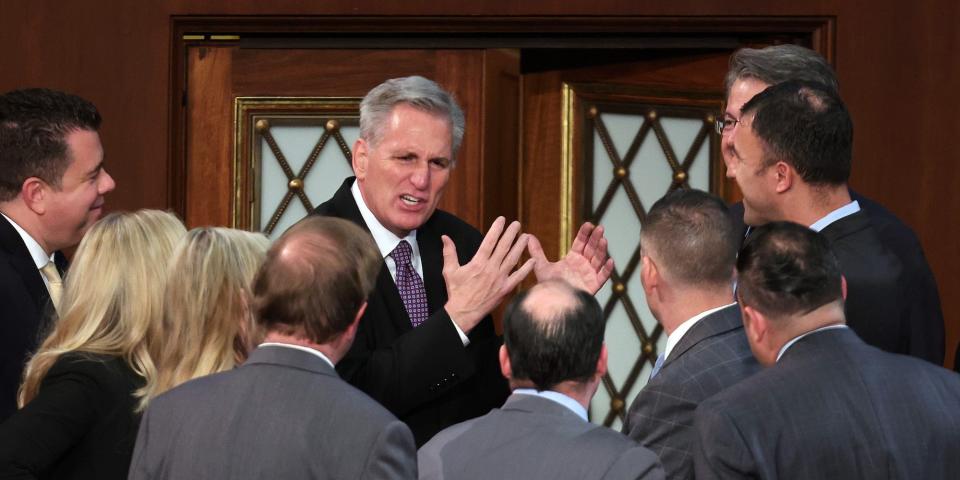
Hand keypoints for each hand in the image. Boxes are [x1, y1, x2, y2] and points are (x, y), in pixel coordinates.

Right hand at [443, 217, 534, 333]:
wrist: (463, 313)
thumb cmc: (456, 292)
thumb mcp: (449, 271)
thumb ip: (449, 252)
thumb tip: (444, 237)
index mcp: (478, 263)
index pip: (489, 241)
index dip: (496, 229)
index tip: (502, 220)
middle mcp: (490, 269)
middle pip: (503, 247)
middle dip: (511, 234)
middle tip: (517, 224)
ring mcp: (499, 279)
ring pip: (512, 259)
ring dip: (520, 247)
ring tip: (526, 236)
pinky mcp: (505, 289)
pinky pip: (518, 278)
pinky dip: (526, 269)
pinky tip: (532, 260)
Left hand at [527, 222, 613, 294]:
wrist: (552, 304)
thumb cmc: (549, 286)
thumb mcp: (541, 267)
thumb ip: (536, 252)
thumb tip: (527, 236)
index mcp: (573, 258)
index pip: (581, 243)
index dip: (585, 234)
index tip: (589, 224)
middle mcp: (583, 265)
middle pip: (591, 249)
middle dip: (595, 239)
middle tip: (600, 228)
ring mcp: (589, 275)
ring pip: (598, 260)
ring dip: (602, 250)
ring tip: (604, 240)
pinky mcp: (593, 286)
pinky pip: (603, 277)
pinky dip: (607, 270)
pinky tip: (610, 261)